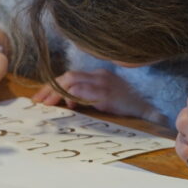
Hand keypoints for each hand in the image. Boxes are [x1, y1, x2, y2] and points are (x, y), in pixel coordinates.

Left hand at [31, 70, 165, 122]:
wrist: (149, 111)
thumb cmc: (127, 107)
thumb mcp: (104, 99)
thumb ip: (87, 97)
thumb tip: (66, 102)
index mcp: (98, 76)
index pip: (70, 76)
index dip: (52, 86)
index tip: (39, 98)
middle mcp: (100, 76)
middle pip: (68, 76)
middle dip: (49, 89)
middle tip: (37, 102)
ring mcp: (104, 84)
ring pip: (72, 81)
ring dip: (57, 92)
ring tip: (48, 104)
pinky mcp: (108, 96)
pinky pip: (85, 92)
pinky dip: (73, 97)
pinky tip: (68, 104)